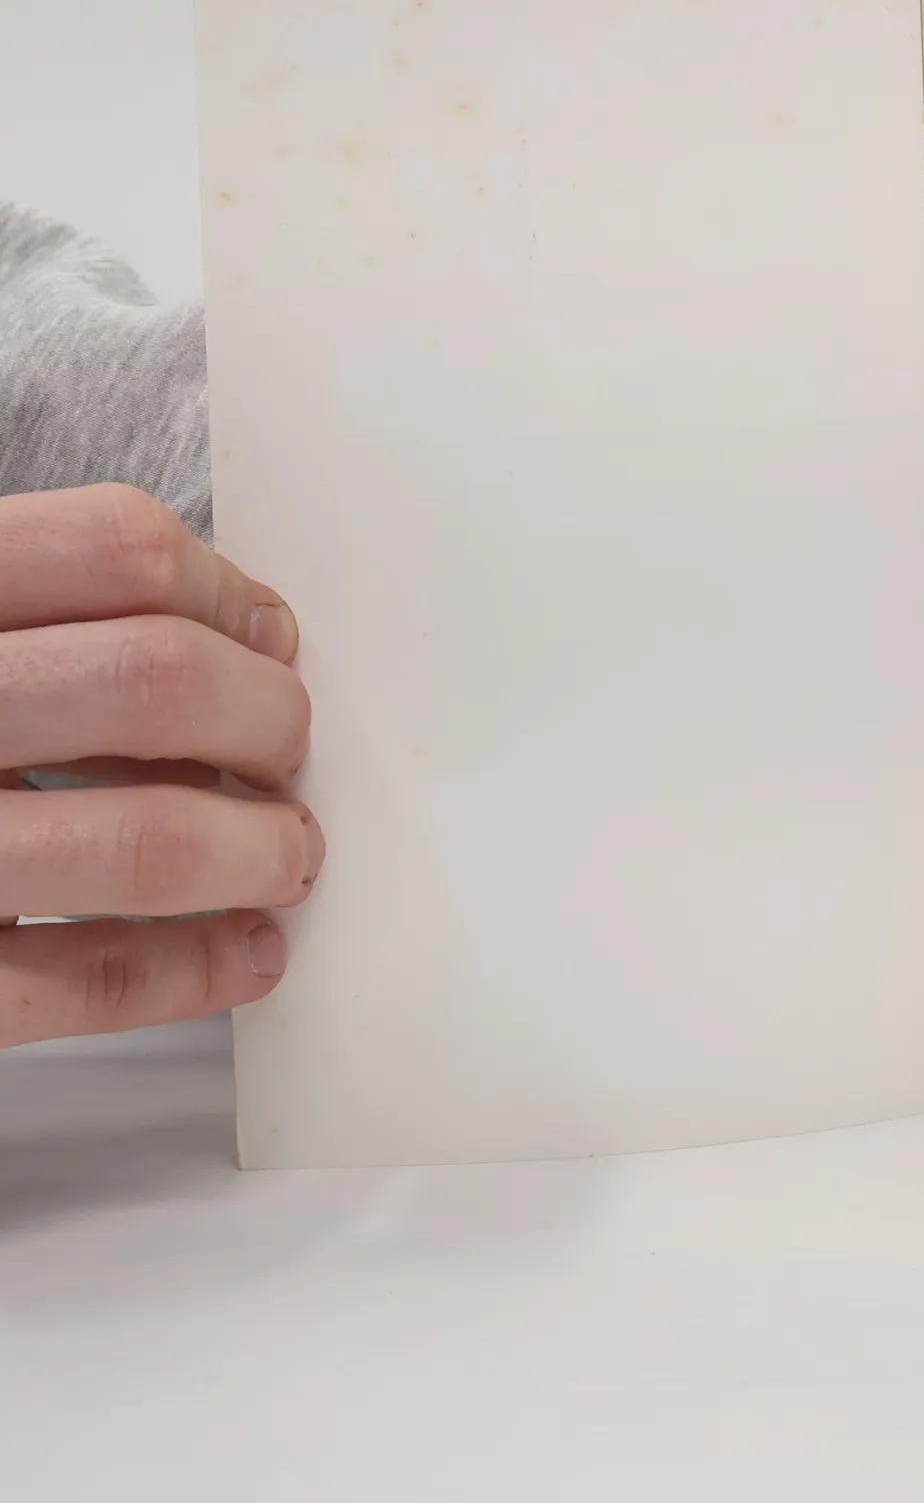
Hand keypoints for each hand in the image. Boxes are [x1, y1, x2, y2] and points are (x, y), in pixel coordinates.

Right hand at [0, 485, 319, 1046]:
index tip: (269, 637)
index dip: (224, 591)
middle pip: (155, 681)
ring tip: (287, 854)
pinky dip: (187, 969)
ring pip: (141, 839)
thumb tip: (245, 628)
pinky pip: (70, 980)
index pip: (115, 548)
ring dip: (254, 848)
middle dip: (264, 719)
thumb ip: (31, 605)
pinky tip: (245, 954)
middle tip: (285, 748)